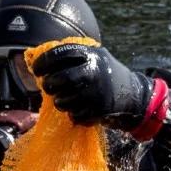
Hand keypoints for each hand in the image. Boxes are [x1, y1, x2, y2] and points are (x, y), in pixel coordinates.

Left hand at [32, 43, 157, 133]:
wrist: (133, 93)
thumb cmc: (106, 73)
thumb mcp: (94, 57)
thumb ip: (73, 57)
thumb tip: (38, 58)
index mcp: (91, 55)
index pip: (59, 55)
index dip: (43, 62)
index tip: (37, 69)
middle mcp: (93, 72)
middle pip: (60, 79)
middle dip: (49, 84)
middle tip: (48, 86)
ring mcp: (96, 93)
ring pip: (64, 101)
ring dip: (59, 102)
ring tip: (62, 99)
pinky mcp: (99, 111)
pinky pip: (75, 116)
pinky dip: (73, 114)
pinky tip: (77, 109)